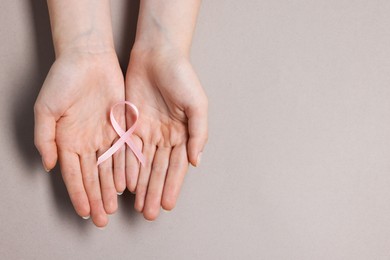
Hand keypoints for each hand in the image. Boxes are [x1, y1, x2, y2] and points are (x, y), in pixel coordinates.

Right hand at [34, 50, 125, 226]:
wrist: (88, 58)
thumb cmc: (63, 80)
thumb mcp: (46, 109)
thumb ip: (45, 138)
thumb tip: (49, 165)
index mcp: (67, 140)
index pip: (73, 174)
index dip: (79, 194)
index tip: (84, 212)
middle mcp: (87, 142)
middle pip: (92, 177)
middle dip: (97, 198)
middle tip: (102, 218)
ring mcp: (104, 135)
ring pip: (109, 168)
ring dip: (111, 188)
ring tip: (115, 207)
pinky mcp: (121, 126)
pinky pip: (124, 151)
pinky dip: (125, 168)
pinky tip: (127, 183)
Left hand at [125, 47, 207, 219]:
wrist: (158, 54)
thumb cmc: (182, 77)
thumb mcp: (198, 105)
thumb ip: (199, 134)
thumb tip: (196, 162)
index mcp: (183, 134)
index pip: (176, 166)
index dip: (172, 186)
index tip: (166, 205)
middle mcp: (165, 136)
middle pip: (158, 170)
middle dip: (154, 192)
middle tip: (149, 214)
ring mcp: (147, 131)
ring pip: (142, 164)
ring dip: (140, 185)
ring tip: (137, 205)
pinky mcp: (130, 124)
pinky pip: (127, 149)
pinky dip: (126, 167)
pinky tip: (125, 183)